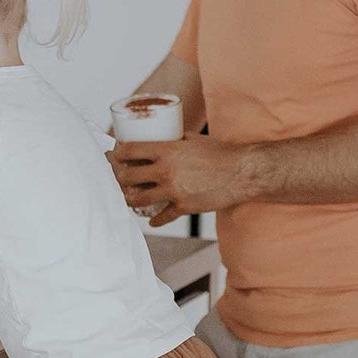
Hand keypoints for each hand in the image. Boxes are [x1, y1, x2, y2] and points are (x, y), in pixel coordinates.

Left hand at [108, 133, 251, 227]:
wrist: (242, 173)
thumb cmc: (221, 153)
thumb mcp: (194, 139)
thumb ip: (175, 139)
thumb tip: (163, 138)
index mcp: (167, 150)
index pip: (130, 151)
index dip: (118, 153)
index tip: (115, 155)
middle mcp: (166, 171)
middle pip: (128, 177)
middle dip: (119, 178)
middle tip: (120, 178)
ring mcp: (173, 191)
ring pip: (138, 199)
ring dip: (130, 198)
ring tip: (129, 197)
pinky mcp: (183, 207)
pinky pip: (162, 216)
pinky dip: (155, 219)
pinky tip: (152, 219)